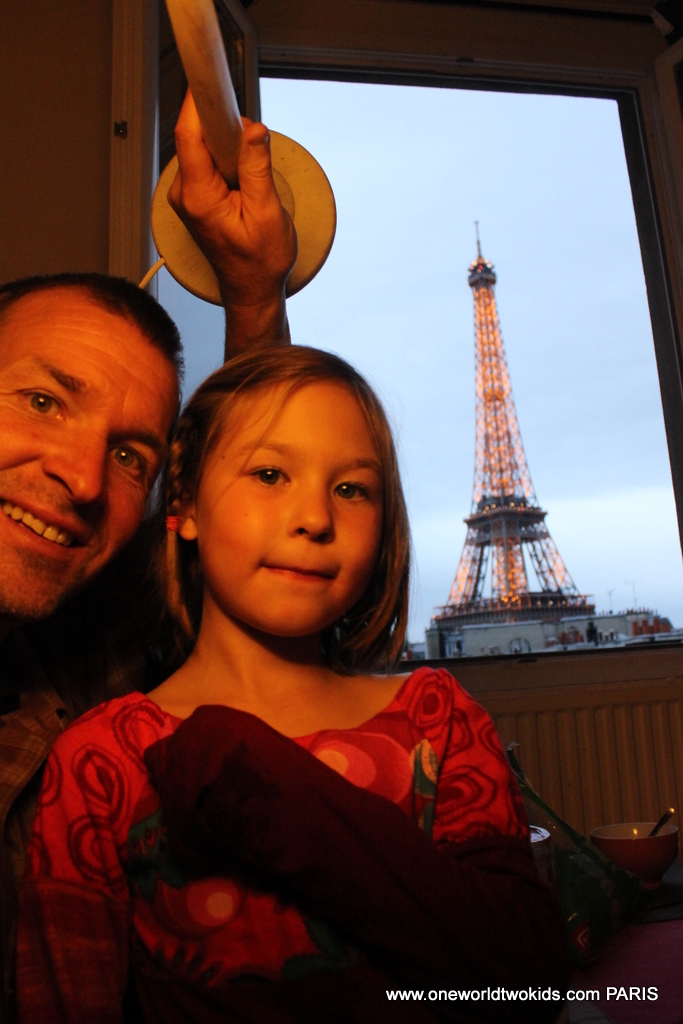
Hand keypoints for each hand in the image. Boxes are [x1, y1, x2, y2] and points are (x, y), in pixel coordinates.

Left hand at [168, 90, 294, 352]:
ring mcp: (188, 194)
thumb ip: (257, 168)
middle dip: (222, 124)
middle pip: (195, 135)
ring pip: (203, 146)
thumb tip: (252, 128)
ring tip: (251, 170)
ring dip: (228, 144)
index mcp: (199, 197)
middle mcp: (185, 193)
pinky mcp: (196, 194)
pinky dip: (226, 157)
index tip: (210, 78)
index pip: (189, 134)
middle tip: (251, 134)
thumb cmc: (259, 262)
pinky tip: (243, 177)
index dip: (198, 101)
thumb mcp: (268, 214)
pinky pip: (207, 160)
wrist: (251, 291)